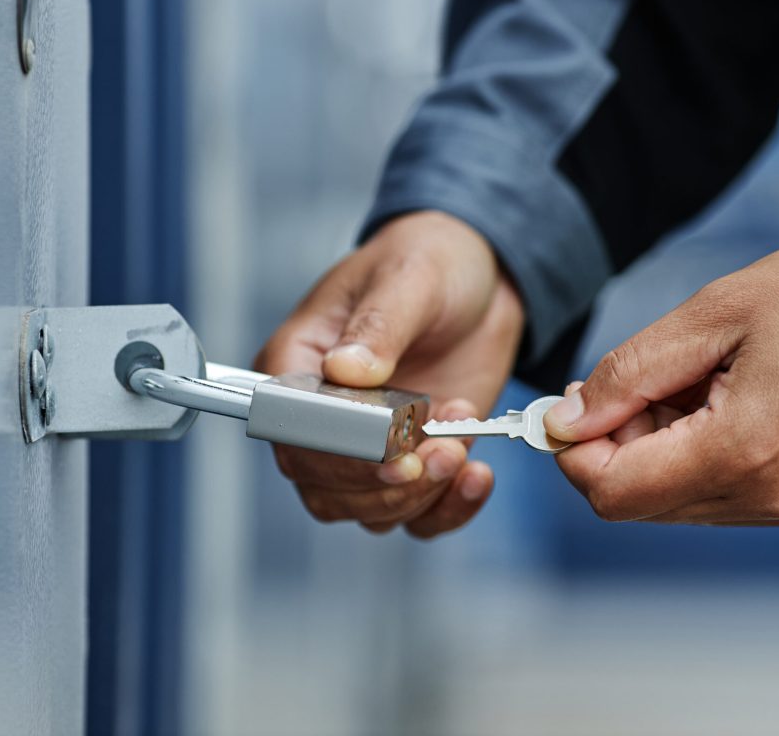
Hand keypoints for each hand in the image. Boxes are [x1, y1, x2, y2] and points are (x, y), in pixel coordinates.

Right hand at [255, 211, 523, 537]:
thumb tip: (346, 370)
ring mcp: (370, 446)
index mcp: (299, 363)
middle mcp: (324, 416)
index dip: (337, 450)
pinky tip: (476, 476)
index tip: (391, 447)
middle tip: (441, 451)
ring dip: (421, 495)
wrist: (486, 280)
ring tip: (462, 445)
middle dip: (386, 482)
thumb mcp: (409, 277)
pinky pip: (418, 516)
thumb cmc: (431, 262)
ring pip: (370, 509)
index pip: (292, 428)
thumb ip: (379, 325)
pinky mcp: (416, 463)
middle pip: (324, 485)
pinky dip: (448, 510)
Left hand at [544, 239, 778, 527]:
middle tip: (628, 383)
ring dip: (655, 448)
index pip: (614, 491)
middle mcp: (767, 497)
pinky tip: (713, 403)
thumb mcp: (711, 316)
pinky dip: (694, 456)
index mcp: (741, 452)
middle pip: (640, 501)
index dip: (574, 451)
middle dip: (615, 444)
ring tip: (683, 383)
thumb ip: (629, 374)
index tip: (569, 406)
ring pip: (677, 501)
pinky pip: (719, 495)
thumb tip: (567, 421)